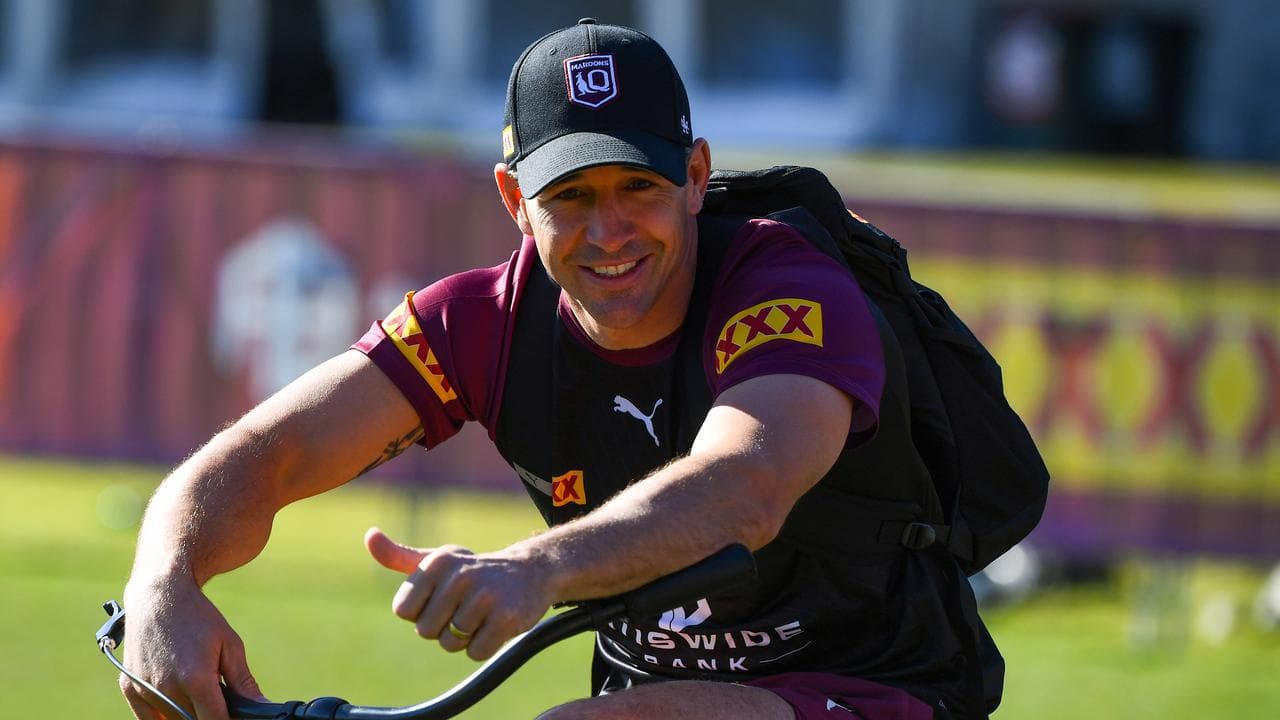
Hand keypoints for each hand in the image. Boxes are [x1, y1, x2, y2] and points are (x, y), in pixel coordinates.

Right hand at [119, 574, 266, 718]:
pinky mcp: (129, 688)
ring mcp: (144, 689)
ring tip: (197, 687)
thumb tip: (261, 706)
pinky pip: (148, 719)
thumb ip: (243, 682)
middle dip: (209, 714)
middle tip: (218, 696)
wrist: (159, 595)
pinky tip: (177, 698)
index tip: (236, 715)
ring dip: (188, 712)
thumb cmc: (198, 617)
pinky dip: (164, 714)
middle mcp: (166, 688)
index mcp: (195, 678)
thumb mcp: (229, 644)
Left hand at [364, 527, 554, 660]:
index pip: (404, 611)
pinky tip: (496, 624)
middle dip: (443, 628)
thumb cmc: (474, 571)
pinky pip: (475, 653)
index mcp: (438, 562)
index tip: (442, 598)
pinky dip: (483, 646)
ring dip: (464, 638)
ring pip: (450, 644)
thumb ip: (399, 556)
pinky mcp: (506, 618)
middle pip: (426, 631)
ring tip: (481, 615)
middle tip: (465, 608)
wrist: (531, 571)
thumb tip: (369, 536)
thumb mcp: (438, 560)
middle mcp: (460, 575)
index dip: (421, 612)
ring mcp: (485, 597)